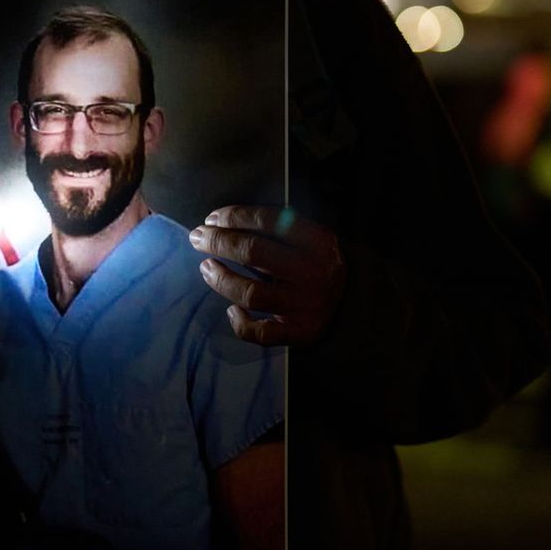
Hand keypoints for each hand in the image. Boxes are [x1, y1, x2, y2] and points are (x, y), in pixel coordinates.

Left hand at [189, 206, 344, 345]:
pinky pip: (261, 332)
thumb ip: (276, 230)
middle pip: (253, 252)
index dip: (233, 217)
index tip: (211, 218)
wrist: (352, 303)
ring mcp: (306, 304)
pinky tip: (231, 311)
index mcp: (318, 241)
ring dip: (221, 279)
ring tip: (206, 268)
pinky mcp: (300, 332)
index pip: (267, 220)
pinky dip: (241, 323)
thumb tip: (219, 223)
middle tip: (198, 237)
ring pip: (251, 293)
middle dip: (218, 242)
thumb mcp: (308, 239)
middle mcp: (313, 271)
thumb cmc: (316, 263)